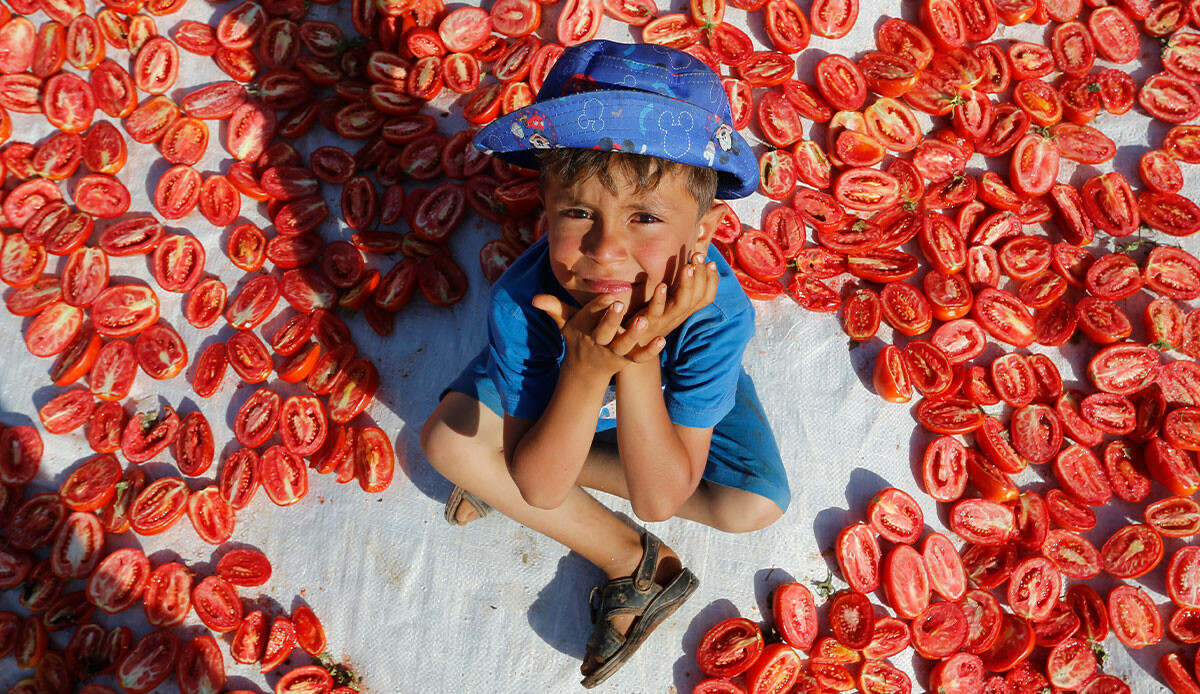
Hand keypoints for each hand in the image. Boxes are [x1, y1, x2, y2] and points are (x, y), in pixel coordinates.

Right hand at [532, 293, 666, 378]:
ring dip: (634, 334)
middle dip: (612, 320)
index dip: (599, 306)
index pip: (591, 316)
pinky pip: (640, 358)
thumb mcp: (565, 323)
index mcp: (586, 329)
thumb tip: (535, 298)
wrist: (586, 369)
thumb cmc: (578, 337)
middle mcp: (601, 341)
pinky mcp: (628, 359)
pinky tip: (662, 341)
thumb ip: (553, 308)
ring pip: (624, 345)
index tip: (609, 295)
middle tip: (620, 304)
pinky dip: (650, 351)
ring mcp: (615, 351)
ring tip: (645, 320)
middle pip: (605, 332)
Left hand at [624, 251, 719, 346]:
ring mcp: (663, 320)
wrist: (627, 344)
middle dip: (700, 275)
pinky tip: (662, 285)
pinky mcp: (647, 323)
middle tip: (699, 255)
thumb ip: (677, 289)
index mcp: (684, 310)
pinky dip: (660, 299)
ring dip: (686, 285)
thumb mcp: (667, 304)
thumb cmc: (648, 319)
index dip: (712, 281)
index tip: (711, 262)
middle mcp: (678, 316)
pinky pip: (656, 312)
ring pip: (682, 304)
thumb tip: (689, 265)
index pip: (706, 297)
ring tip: (687, 267)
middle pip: (696, 297)